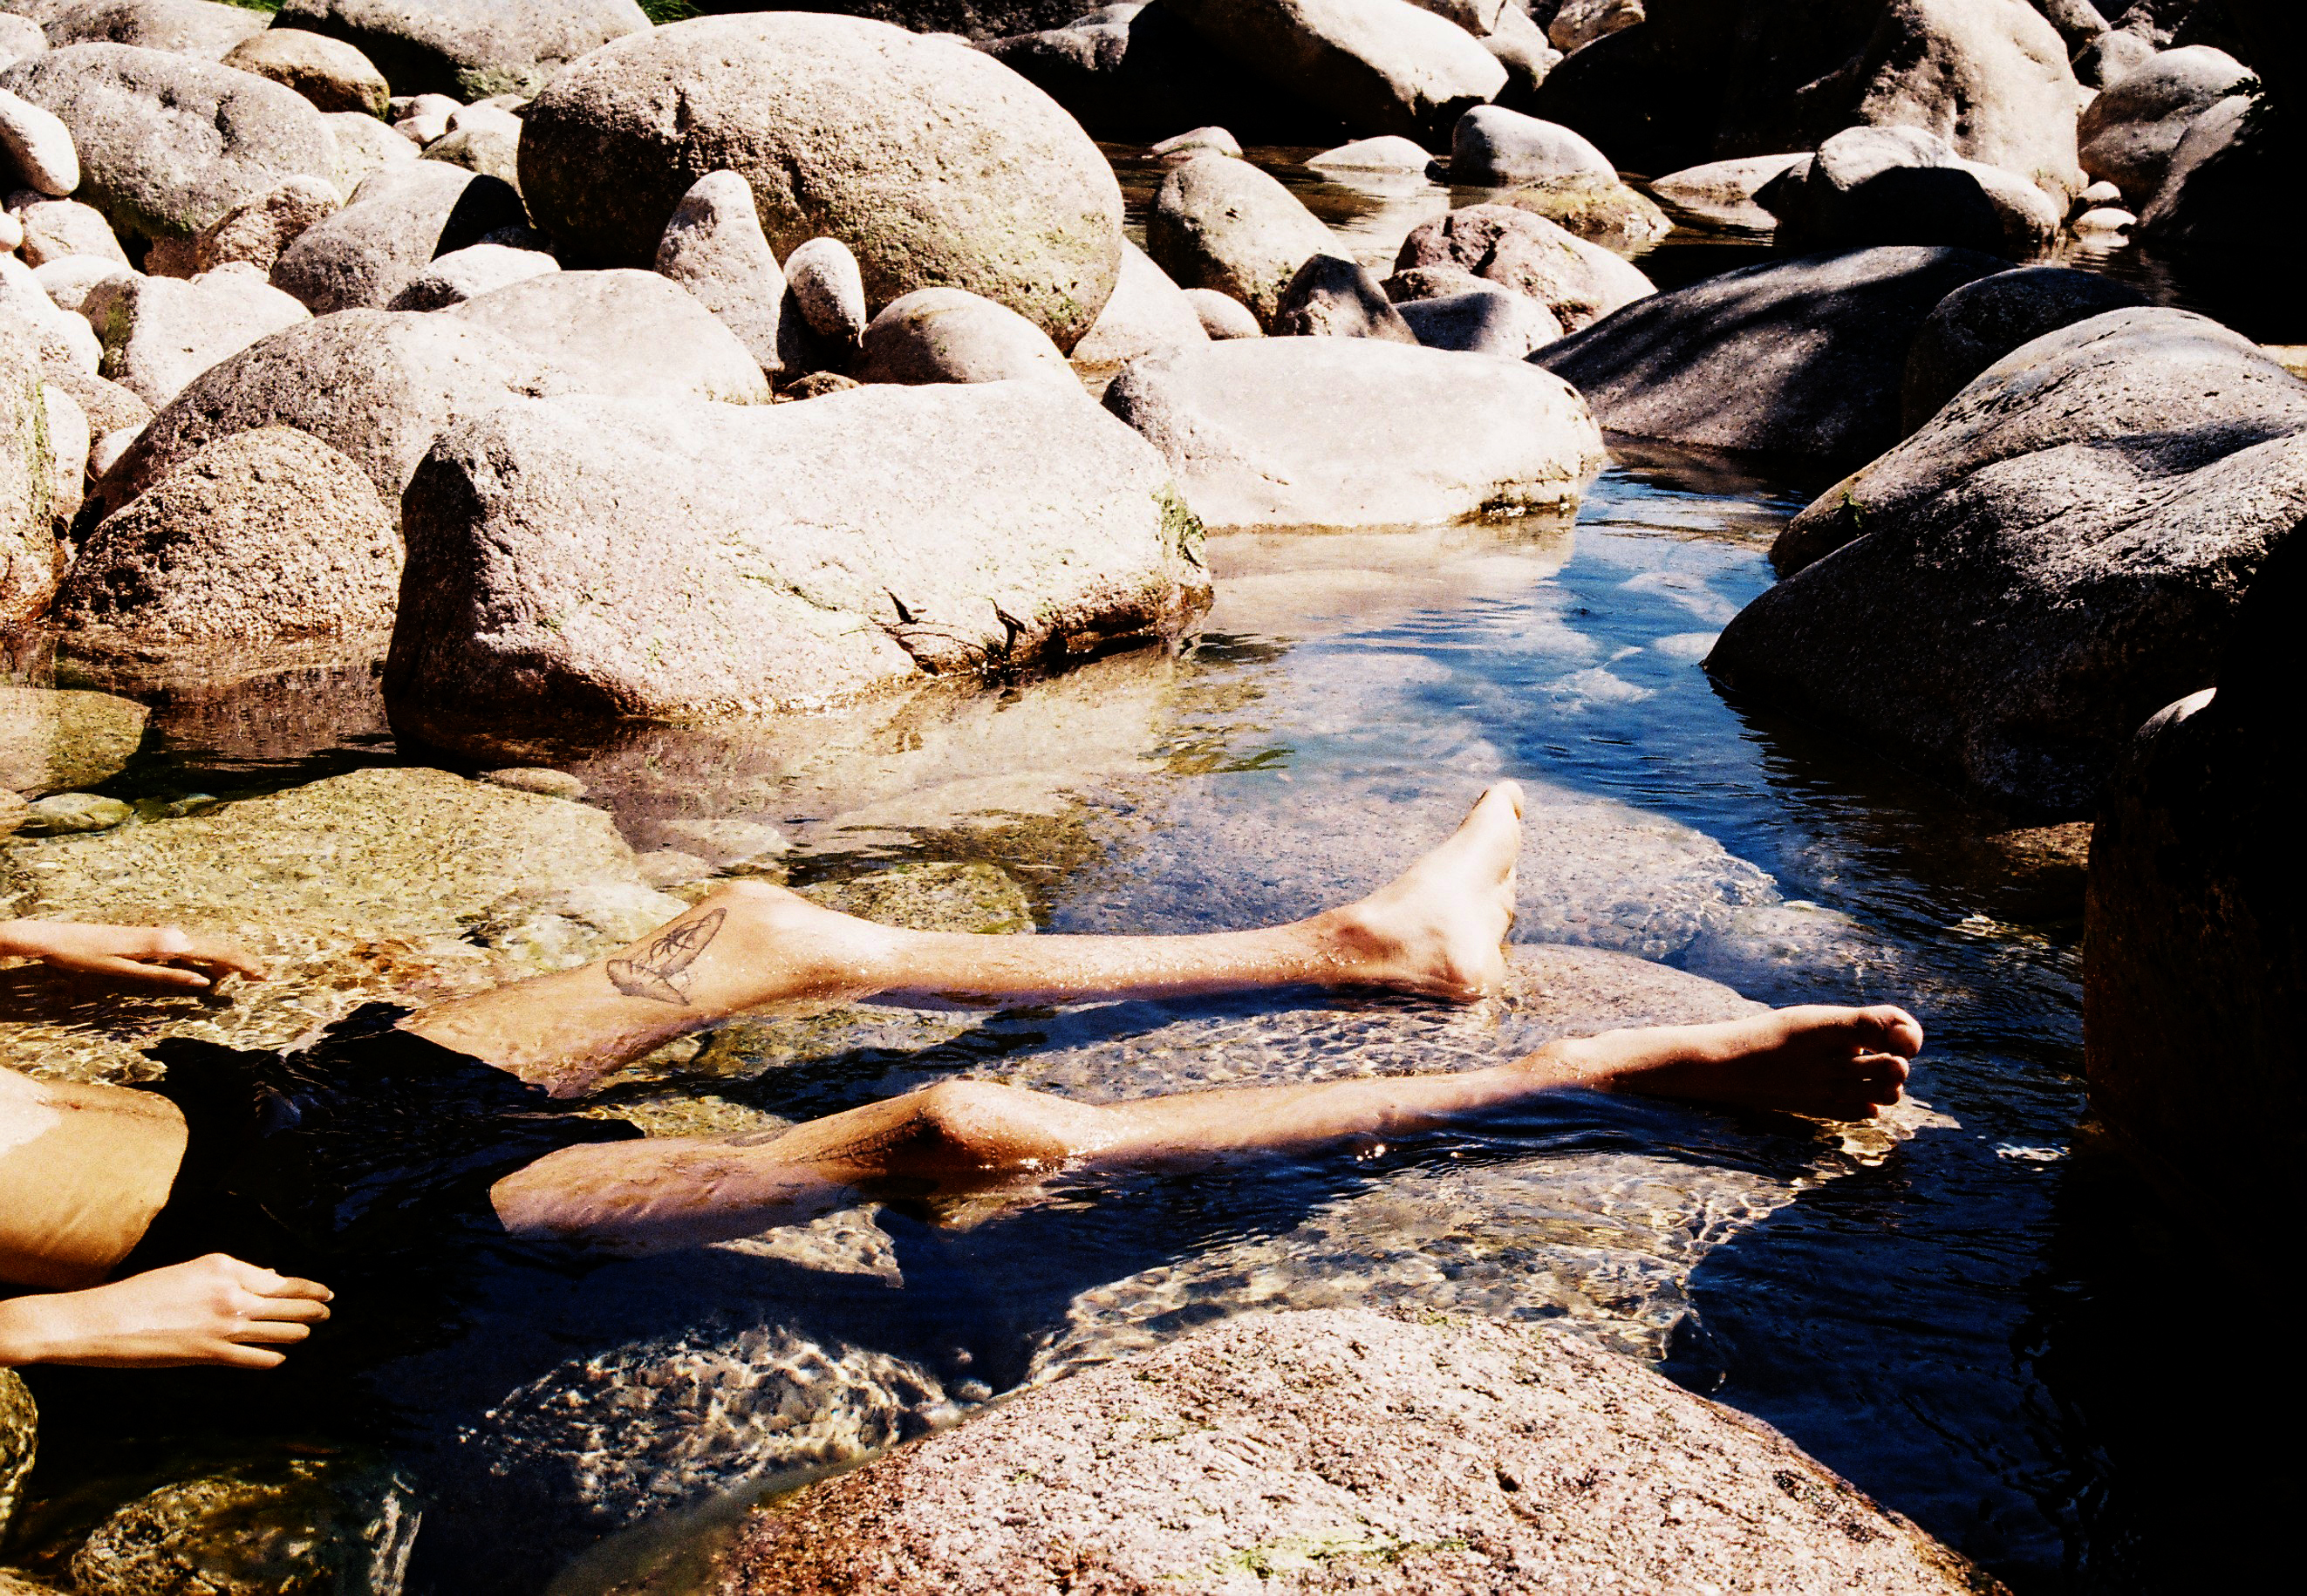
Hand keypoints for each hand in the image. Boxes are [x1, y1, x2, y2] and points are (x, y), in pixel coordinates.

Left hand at [0, 920, 266, 989]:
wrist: (56, 938)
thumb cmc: (85, 956)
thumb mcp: (123, 971)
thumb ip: (165, 976)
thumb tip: (204, 982)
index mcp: (164, 945)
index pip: (215, 953)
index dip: (241, 964)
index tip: (264, 975)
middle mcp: (166, 937)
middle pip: (215, 946)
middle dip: (242, 961)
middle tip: (265, 976)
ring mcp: (159, 936)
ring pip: (204, 946)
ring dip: (226, 960)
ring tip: (245, 975)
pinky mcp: (150, 939)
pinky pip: (188, 949)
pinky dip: (206, 959)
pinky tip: (211, 970)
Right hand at [0, 1255, 331, 1368]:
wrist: (102, 1321)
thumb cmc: (140, 1294)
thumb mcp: (188, 1273)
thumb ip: (228, 1276)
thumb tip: (266, 1277)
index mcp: (223, 1266)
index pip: (275, 1278)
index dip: (301, 1286)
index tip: (319, 1288)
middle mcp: (230, 1293)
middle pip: (285, 1301)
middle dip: (311, 1305)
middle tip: (329, 1306)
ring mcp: (223, 1325)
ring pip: (276, 1329)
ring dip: (297, 1330)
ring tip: (312, 1328)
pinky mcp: (210, 1353)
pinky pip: (254, 1356)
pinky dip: (270, 1357)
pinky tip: (280, 1357)